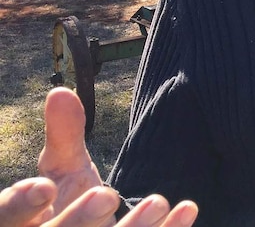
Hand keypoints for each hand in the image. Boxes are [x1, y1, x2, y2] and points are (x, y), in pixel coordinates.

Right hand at [0, 88, 198, 225]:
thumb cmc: (68, 202)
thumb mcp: (62, 170)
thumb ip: (63, 136)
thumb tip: (60, 91)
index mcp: (25, 222)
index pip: (8, 217)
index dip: (20, 205)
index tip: (44, 187)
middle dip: (78, 220)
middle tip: (106, 195)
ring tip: (157, 200)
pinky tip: (187, 208)